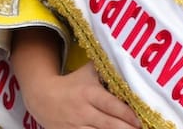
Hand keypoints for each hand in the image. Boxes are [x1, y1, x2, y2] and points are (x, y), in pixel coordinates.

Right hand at [22, 63, 139, 128]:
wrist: (42, 97)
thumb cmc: (72, 84)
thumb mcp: (87, 73)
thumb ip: (105, 68)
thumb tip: (127, 60)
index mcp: (89, 94)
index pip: (110, 105)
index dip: (126, 114)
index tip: (140, 120)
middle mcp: (83, 111)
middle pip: (109, 124)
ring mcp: (76, 126)